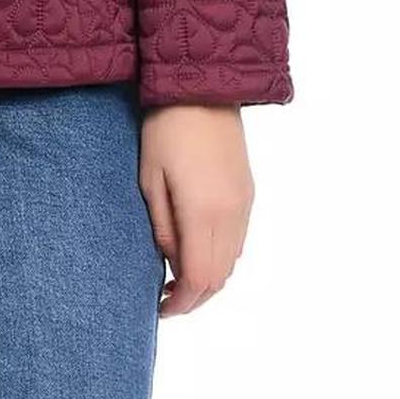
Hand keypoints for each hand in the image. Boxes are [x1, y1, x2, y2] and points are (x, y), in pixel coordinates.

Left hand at [139, 104, 254, 317]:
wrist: (203, 88)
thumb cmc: (165, 130)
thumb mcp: (150, 179)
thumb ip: (163, 227)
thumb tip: (172, 264)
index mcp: (204, 212)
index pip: (199, 278)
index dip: (181, 303)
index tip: (160, 309)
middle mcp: (232, 214)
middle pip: (220, 278)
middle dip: (194, 297)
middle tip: (165, 299)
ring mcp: (245, 204)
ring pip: (232, 262)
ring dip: (209, 279)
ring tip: (177, 278)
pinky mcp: (249, 193)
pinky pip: (238, 241)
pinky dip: (220, 257)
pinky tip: (197, 251)